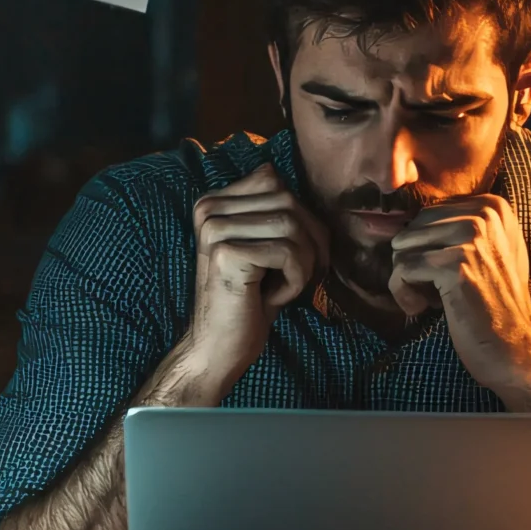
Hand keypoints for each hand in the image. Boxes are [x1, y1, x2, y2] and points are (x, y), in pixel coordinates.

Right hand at [174, 163, 325, 398]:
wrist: (218, 349)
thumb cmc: (249, 302)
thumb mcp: (266, 249)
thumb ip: (280, 215)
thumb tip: (321, 199)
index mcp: (213, 203)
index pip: (274, 180)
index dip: (300, 216)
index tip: (297, 256)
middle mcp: (209, 210)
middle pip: (287, 200)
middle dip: (309, 240)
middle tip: (300, 276)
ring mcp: (214, 230)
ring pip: (292, 224)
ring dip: (302, 263)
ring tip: (283, 288)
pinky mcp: (226, 253)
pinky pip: (288, 251)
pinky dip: (295, 280)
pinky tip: (273, 298)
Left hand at [389, 195, 530, 412]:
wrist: (516, 349)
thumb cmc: (496, 306)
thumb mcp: (490, 253)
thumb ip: (459, 228)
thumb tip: (408, 220)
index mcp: (493, 206)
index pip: (426, 214)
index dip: (425, 247)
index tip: (443, 275)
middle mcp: (485, 214)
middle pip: (412, 227)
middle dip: (412, 261)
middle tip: (432, 290)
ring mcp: (472, 238)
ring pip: (402, 246)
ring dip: (406, 279)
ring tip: (429, 299)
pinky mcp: (456, 265)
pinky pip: (402, 268)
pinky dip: (402, 293)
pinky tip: (422, 308)